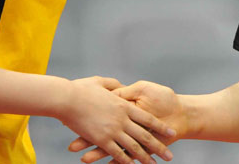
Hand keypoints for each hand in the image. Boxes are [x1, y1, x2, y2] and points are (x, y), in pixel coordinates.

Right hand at [58, 76, 175, 163]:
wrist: (66, 98)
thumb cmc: (80, 88)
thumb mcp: (101, 82)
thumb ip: (114, 84)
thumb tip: (120, 85)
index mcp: (124, 105)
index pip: (147, 119)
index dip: (160, 127)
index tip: (171, 133)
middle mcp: (122, 119)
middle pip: (145, 135)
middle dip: (159, 146)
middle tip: (169, 155)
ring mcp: (112, 130)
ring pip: (133, 147)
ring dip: (145, 157)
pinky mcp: (101, 139)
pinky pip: (116, 153)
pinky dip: (125, 161)